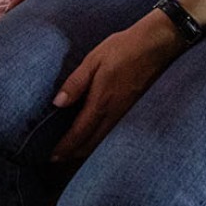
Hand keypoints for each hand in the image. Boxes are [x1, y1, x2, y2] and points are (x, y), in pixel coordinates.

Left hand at [50, 13, 184, 161]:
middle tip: (56, 158)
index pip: (79, 133)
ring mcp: (125, 116)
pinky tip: (92, 136)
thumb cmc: (121, 49)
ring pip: (103, 142)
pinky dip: (99, 142)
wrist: (154, 47)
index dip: (64, 147)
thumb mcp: (93, 60)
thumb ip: (75, 83)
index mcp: (101, 102)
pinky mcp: (132, 112)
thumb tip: (57, 103)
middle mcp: (114, 114)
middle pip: (91, 145)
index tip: (51, 156)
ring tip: (70, 151)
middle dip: (72, 154)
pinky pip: (113, 135)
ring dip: (85, 150)